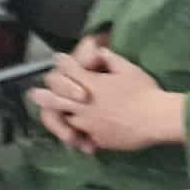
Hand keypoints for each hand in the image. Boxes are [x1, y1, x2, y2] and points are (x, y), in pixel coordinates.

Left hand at [27, 48, 182, 153]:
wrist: (155, 119)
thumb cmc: (145, 91)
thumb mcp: (129, 69)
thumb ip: (112, 60)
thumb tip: (101, 50)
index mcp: (91, 84)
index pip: (70, 70)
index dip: (63, 62)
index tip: (59, 59)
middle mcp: (84, 104)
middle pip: (56, 98)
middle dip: (44, 94)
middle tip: (34, 93)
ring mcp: (89, 123)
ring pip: (66, 119)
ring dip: (61, 116)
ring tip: (54, 114)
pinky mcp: (97, 138)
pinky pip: (84, 136)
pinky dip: (82, 134)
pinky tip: (80, 136)